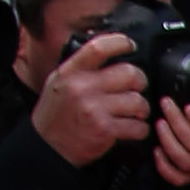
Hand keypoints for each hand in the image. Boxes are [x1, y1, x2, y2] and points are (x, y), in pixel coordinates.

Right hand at [31, 29, 148, 166]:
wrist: (47, 147)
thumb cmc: (55, 115)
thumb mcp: (59, 82)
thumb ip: (80, 68)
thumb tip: (108, 54)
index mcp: (71, 72)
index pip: (99, 48)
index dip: (120, 43)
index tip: (130, 45)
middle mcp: (82, 87)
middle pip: (129, 73)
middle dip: (139, 81)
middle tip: (137, 88)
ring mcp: (94, 108)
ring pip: (137, 101)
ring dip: (141, 108)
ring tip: (134, 112)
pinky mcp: (105, 129)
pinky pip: (138, 126)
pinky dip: (140, 129)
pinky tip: (132, 128)